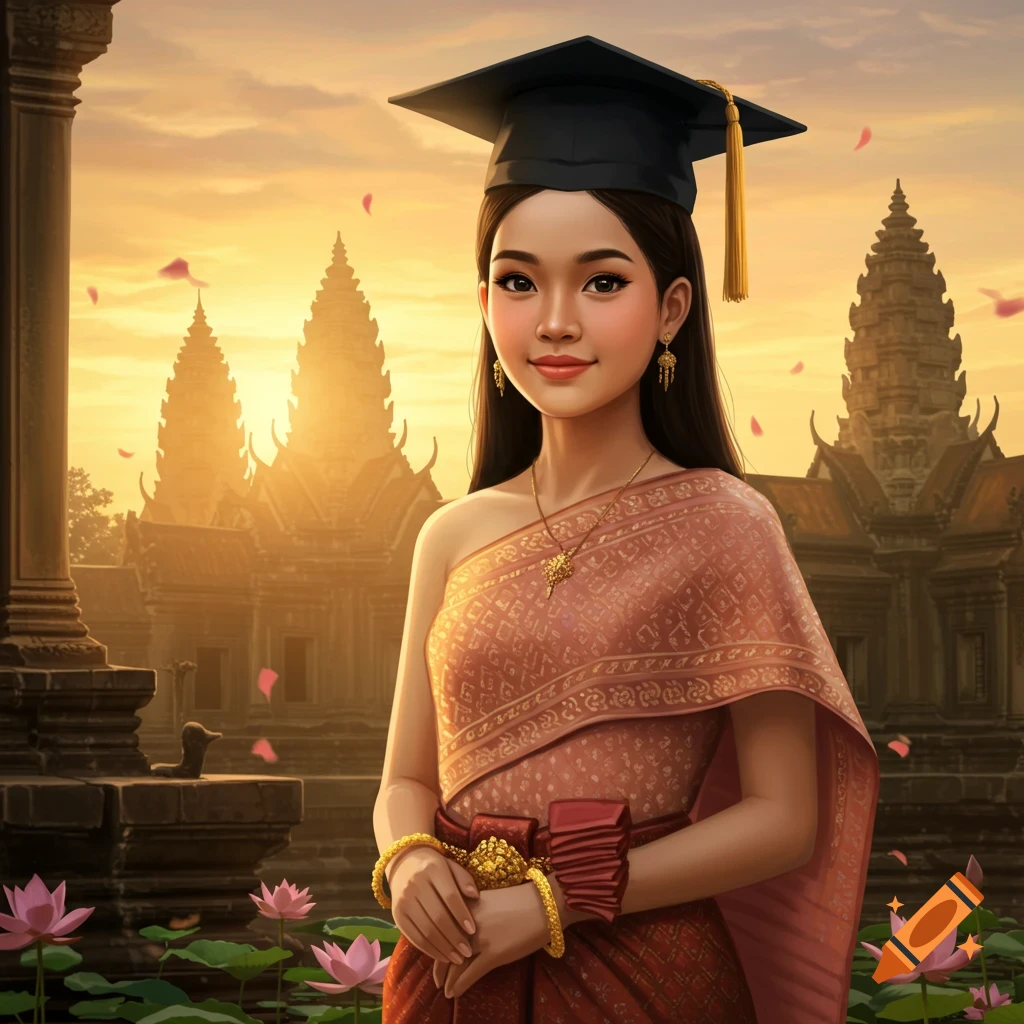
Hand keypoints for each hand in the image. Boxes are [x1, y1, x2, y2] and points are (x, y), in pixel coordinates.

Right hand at [388, 846, 478, 964]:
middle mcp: (415, 885)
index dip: (462, 915)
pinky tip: (443, 956)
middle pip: (437, 917)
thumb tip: (476, 896)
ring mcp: (403, 902)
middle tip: (468, 951)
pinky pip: (414, 937)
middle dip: (454, 938)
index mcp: (432, 870)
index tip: (473, 930)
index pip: (450, 896)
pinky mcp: (397, 916)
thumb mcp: (451, 865)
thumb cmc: (435, 867)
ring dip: (443, 948)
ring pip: (425, 931)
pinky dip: (430, 950)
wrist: (404, 863)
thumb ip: (464, 879)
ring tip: (458, 959)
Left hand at [432, 876, 557, 999]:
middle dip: (440, 968)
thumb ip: (474, 914)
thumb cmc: (522, 901)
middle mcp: (468, 921)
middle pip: (445, 947)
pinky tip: (454, 994)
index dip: (437, 947)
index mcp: (466, 904)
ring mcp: (480, 938)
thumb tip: (463, 932)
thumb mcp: (490, 902)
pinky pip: (470, 974)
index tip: (435, 957)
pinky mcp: (493, 954)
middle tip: (437, 980)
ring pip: (455, 964)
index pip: (443, 929)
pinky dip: (460, 986)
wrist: (546, 903)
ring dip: (448, 980)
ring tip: (445, 990)